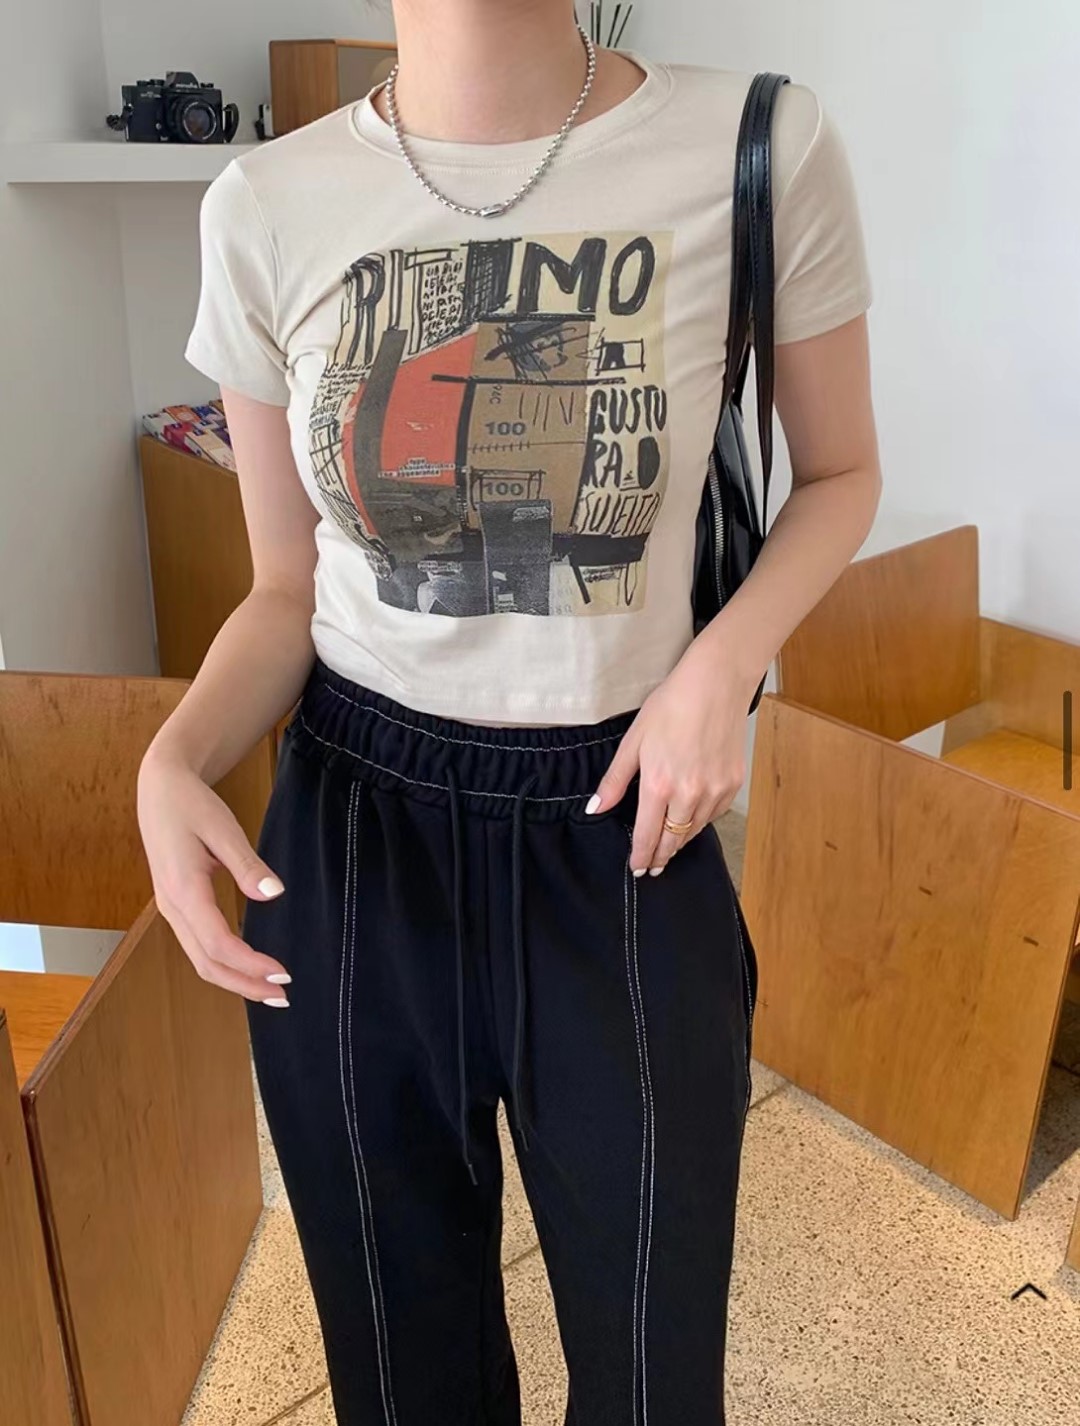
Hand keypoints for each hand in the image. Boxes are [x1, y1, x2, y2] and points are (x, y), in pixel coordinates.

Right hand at [136, 747, 292, 1004]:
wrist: (160, 789)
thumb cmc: (191, 805)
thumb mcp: (223, 828)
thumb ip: (248, 864)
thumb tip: (274, 893)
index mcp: (183, 890)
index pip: (218, 943)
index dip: (251, 965)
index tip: (283, 974)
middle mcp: (173, 907)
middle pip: (207, 964)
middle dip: (245, 985)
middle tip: (284, 996)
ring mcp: (172, 910)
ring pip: (200, 960)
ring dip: (235, 980)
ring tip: (270, 990)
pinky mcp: (178, 907)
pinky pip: (199, 947)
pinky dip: (224, 964)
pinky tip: (247, 967)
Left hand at [586, 634, 759, 875]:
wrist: (716, 684)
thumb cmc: (671, 706)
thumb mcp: (634, 741)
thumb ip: (615, 780)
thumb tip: (596, 809)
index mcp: (659, 783)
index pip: (648, 834)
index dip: (641, 856)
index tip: (638, 869)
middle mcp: (689, 793)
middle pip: (674, 840)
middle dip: (661, 857)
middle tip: (654, 868)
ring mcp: (715, 789)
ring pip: (695, 829)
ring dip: (681, 840)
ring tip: (670, 847)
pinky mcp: (733, 783)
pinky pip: (714, 813)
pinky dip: (701, 820)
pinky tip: (692, 819)